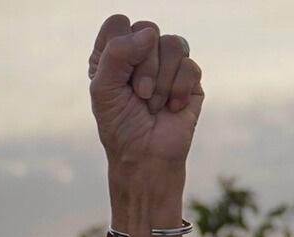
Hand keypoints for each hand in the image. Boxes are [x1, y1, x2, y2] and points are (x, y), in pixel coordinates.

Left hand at [89, 14, 202, 167]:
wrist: (146, 155)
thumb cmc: (120, 124)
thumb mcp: (104, 89)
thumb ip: (117, 54)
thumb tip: (149, 33)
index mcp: (114, 53)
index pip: (118, 23)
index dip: (119, 44)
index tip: (117, 74)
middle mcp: (141, 54)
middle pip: (148, 30)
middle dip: (143, 67)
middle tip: (138, 94)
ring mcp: (168, 64)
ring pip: (173, 44)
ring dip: (161, 81)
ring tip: (153, 104)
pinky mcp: (190, 78)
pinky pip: (190, 65)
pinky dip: (178, 90)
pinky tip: (171, 108)